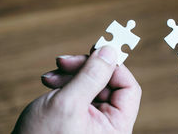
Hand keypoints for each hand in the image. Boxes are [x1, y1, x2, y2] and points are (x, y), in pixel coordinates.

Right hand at [13, 47, 141, 133]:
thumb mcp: (68, 104)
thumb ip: (91, 76)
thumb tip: (110, 51)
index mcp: (116, 126)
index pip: (128, 88)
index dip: (113, 67)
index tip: (95, 51)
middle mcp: (108, 124)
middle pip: (107, 83)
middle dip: (84, 69)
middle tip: (63, 61)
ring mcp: (92, 121)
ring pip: (91, 85)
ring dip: (70, 74)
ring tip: (49, 77)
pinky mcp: (78, 117)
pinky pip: (79, 93)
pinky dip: (65, 83)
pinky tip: (49, 82)